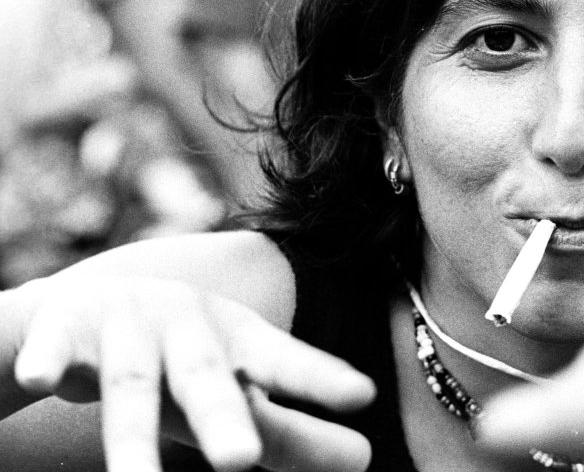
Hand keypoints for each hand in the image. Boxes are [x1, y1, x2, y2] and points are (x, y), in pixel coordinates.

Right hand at [9, 276, 374, 471]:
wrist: (94, 308)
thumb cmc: (186, 363)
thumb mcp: (237, 390)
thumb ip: (294, 431)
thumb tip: (364, 460)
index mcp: (238, 342)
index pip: (283, 361)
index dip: (319, 377)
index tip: (363, 394)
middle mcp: (189, 329)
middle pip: (206, 379)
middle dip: (221, 418)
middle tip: (240, 461)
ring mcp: (128, 328)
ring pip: (130, 385)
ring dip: (130, 435)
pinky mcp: (67, 330)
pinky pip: (54, 349)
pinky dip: (45, 361)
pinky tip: (38, 381)